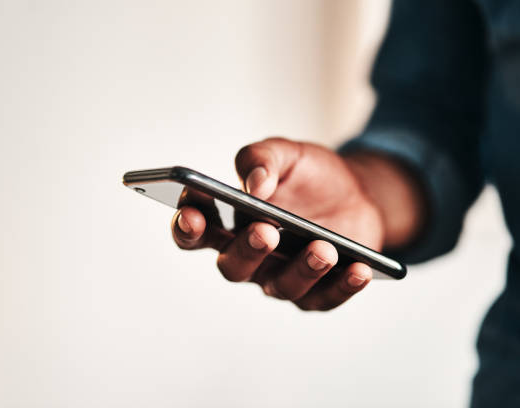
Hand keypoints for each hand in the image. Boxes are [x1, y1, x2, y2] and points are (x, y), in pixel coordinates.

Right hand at [171, 137, 412, 309]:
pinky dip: (342, 286)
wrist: (354, 192)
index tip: (192, 214)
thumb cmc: (308, 176)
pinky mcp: (318, 291)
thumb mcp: (286, 153)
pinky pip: (325, 298)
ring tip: (323, 248)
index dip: (187, 226)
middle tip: (264, 231)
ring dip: (301, 269)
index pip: (196, 231)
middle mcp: (249, 256)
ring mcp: (282, 276)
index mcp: (229, 222)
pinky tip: (358, 269)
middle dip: (246, 251)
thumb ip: (261, 158)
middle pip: (233, 266)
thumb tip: (254, 184)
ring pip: (280, 286)